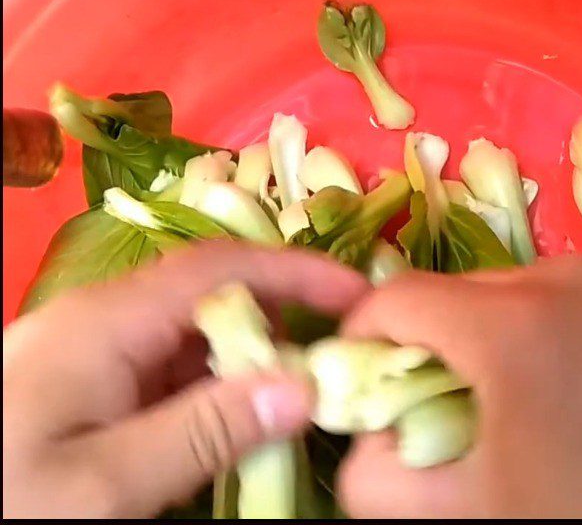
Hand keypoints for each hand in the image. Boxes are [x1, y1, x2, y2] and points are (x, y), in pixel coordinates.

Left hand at [2, 243, 368, 518]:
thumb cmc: (5, 506)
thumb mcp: (103, 487)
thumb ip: (205, 432)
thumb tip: (302, 387)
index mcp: (107, 320)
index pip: (220, 267)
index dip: (296, 271)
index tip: (360, 295)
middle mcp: (103, 318)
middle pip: (211, 294)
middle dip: (280, 317)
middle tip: (337, 359)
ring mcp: (93, 350)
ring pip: (192, 334)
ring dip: (249, 358)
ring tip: (298, 397)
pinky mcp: (88, 383)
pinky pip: (168, 367)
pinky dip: (213, 387)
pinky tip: (235, 422)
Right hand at [338, 258, 581, 518]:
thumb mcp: (466, 516)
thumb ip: (375, 477)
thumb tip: (359, 430)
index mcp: (514, 327)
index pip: (400, 298)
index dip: (364, 330)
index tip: (358, 364)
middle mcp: (568, 280)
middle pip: (461, 292)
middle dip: (434, 338)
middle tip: (440, 396)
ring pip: (518, 288)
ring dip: (495, 329)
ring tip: (514, 392)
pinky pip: (574, 294)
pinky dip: (552, 324)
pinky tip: (573, 380)